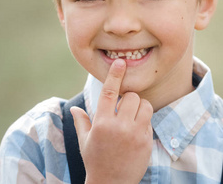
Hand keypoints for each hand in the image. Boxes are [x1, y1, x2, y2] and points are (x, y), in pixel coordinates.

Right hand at [70, 59, 152, 183]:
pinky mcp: (147, 140)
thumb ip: (81, 122)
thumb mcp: (85, 142)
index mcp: (102, 123)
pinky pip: (149, 120)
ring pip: (145, 105)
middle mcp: (119, 126)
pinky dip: (144, 122)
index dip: (115, 75)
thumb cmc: (96, 161)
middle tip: (124, 109)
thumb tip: (73, 108)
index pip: (109, 92)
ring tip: (132, 118)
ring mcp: (135, 133)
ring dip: (140, 107)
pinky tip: (136, 133)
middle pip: (131, 96)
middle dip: (128, 99)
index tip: (121, 62)